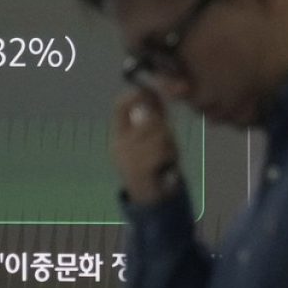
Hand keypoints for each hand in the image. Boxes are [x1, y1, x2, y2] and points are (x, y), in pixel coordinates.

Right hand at [112, 87, 180, 204]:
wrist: (152, 197)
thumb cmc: (155, 162)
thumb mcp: (154, 136)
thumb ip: (155, 114)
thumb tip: (156, 90)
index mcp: (119, 133)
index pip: (120, 106)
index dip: (136, 95)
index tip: (151, 93)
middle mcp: (119, 144)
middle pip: (146, 119)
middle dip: (162, 125)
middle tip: (168, 138)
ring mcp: (127, 158)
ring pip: (156, 134)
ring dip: (168, 142)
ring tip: (167, 153)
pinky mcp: (138, 170)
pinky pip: (160, 151)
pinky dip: (169, 155)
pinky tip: (167, 163)